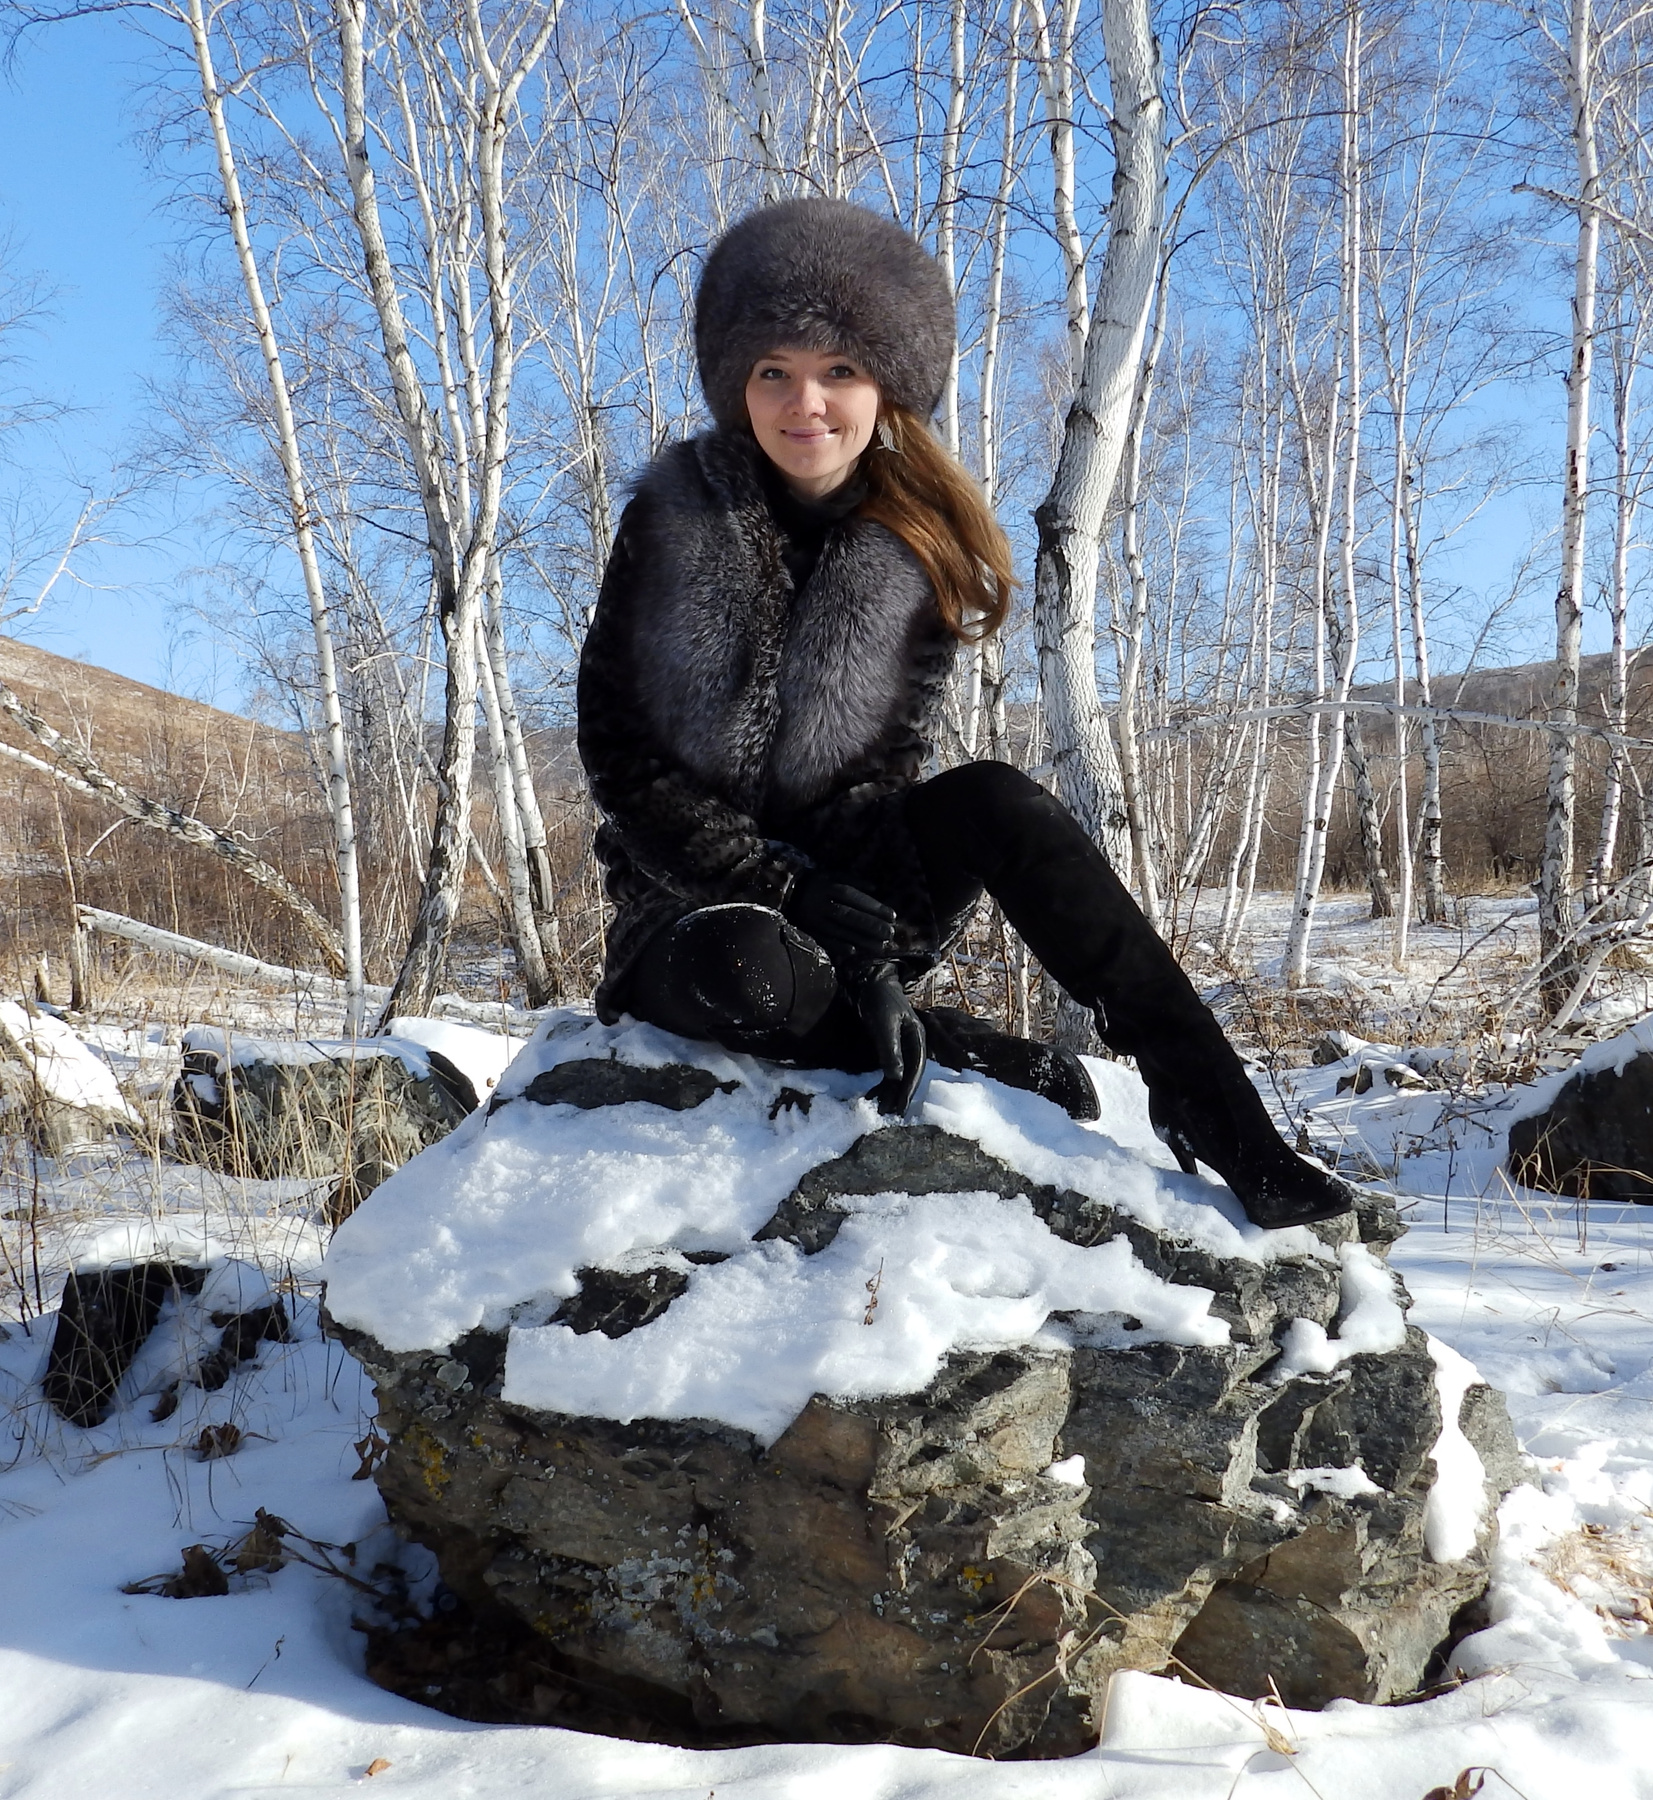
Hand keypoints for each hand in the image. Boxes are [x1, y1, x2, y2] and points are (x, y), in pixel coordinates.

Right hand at [784, 869, 897, 961]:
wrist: (786, 892)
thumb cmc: (817, 883)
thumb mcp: (833, 875)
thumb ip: (854, 880)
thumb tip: (875, 887)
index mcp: (830, 887)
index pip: (854, 897)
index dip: (874, 907)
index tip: (893, 916)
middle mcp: (822, 903)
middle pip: (849, 915)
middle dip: (871, 925)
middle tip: (889, 933)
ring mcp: (814, 919)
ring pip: (839, 931)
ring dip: (861, 940)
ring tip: (880, 947)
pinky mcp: (808, 931)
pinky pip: (824, 941)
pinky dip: (839, 947)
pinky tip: (854, 952)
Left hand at [851, 963, 927, 1116]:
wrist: (870, 983)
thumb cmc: (879, 1000)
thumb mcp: (884, 1025)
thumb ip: (890, 1050)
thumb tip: (896, 1077)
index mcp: (918, 1037)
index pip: (916, 1068)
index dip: (908, 1089)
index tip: (900, 1107)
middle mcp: (913, 1043)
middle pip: (909, 1074)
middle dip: (899, 1094)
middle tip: (889, 1114)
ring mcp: (902, 1046)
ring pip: (899, 1074)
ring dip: (890, 1091)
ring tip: (880, 1109)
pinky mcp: (890, 1046)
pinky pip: (889, 1069)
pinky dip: (882, 1082)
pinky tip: (873, 1094)